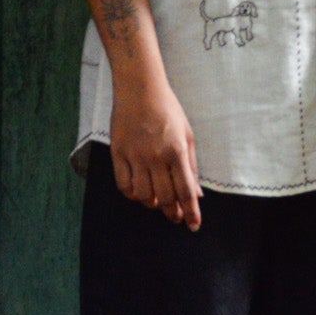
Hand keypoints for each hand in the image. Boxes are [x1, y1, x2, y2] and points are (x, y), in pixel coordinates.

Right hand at [110, 79, 201, 229]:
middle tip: (176, 218)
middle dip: (173, 213)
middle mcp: (156, 156)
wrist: (139, 89)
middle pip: (166, 197)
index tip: (193, 226)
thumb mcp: (188, 134)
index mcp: (177, 151)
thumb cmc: (167, 109)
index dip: (191, 212)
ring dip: (152, 204)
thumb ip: (192, 165)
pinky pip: (123, 184)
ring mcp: (135, 156)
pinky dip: (132, 195)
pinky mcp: (118, 153)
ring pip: (143, 195)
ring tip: (157, 203)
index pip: (186, 190)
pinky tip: (139, 194)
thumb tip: (197, 193)